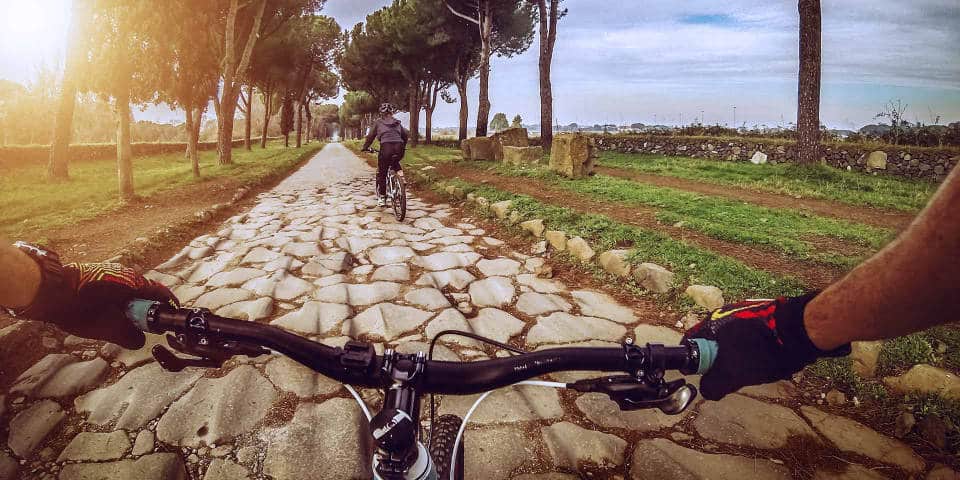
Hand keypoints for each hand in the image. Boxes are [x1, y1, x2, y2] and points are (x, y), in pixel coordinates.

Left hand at [23, 263, 178, 349]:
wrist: (45, 290)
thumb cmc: (77, 308)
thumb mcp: (105, 328)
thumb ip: (128, 335)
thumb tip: (142, 341)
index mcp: (132, 283)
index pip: (159, 292)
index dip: (168, 306)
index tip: (172, 318)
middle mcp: (125, 274)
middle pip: (146, 291)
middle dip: (148, 309)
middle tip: (146, 327)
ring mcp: (110, 272)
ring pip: (130, 291)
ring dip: (131, 306)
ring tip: (124, 323)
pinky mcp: (97, 274)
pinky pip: (116, 289)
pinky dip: (119, 302)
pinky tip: (108, 313)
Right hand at [682, 293, 849, 399]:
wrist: (800, 330)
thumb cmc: (761, 351)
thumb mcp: (732, 374)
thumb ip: (713, 385)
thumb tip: (706, 390)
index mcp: (711, 324)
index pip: (689, 344)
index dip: (692, 363)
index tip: (704, 376)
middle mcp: (723, 315)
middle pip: (711, 345)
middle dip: (719, 363)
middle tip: (731, 377)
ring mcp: (743, 313)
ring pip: (732, 343)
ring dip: (739, 358)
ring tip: (755, 370)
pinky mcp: (762, 316)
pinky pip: (750, 338)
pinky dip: (754, 350)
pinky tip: (767, 359)